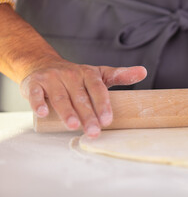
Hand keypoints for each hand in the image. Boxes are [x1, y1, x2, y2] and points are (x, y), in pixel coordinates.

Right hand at [20, 59, 146, 137]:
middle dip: (88, 115)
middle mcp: (70, 74)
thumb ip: (121, 75)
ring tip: (74, 126)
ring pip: (61, 97)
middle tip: (94, 131)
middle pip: (81, 97)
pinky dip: (39, 103)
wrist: (44, 65)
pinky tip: (44, 114)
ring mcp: (52, 78)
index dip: (103, 104)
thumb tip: (144, 72)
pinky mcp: (35, 83)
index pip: (98, 89)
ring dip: (67, 112)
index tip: (108, 120)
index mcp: (88, 73)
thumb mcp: (100, 74)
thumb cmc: (77, 77)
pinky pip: (36, 94)